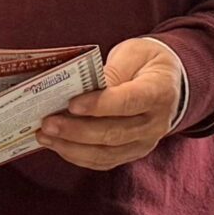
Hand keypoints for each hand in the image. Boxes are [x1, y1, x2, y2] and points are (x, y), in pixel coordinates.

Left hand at [43, 38, 184, 171]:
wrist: (169, 83)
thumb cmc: (146, 63)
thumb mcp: (133, 53)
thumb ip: (111, 71)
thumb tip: (81, 90)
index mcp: (159, 92)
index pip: (128, 102)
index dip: (100, 105)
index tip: (71, 104)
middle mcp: (156, 123)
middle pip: (113, 133)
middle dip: (76, 130)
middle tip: (47, 123)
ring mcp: (145, 143)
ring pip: (106, 153)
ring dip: (71, 147)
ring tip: (44, 135)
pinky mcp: (132, 153)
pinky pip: (103, 161)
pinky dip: (77, 155)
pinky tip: (57, 144)